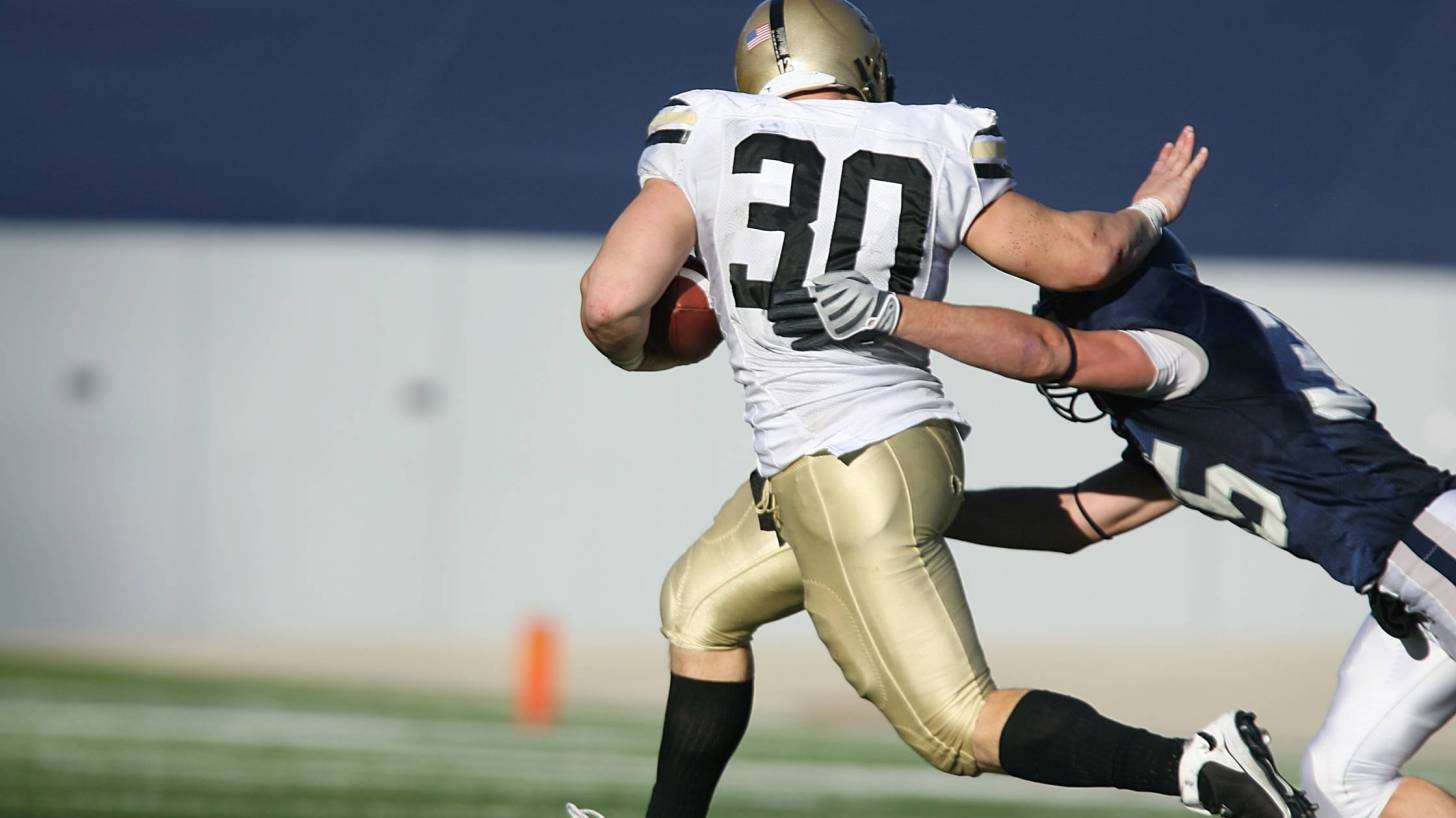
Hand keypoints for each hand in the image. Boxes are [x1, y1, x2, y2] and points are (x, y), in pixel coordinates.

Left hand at [768, 270, 900, 350]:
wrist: (881, 310)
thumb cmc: (865, 293)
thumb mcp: (847, 278)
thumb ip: (829, 280)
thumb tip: (815, 282)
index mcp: (825, 292)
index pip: (799, 295)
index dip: (785, 298)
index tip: (775, 300)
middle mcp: (823, 307)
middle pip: (797, 310)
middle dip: (782, 313)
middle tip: (770, 316)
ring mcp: (828, 323)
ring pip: (802, 325)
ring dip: (788, 328)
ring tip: (777, 329)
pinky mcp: (835, 336)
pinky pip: (816, 340)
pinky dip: (804, 343)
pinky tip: (794, 345)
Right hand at [1129, 125, 1208, 224]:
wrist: (1147, 213)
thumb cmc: (1140, 215)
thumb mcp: (1138, 209)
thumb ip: (1140, 209)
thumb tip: (1132, 218)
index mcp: (1152, 182)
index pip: (1160, 165)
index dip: (1165, 154)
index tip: (1169, 145)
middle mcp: (1163, 176)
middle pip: (1173, 156)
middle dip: (1180, 143)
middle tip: (1185, 131)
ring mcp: (1173, 178)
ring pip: (1182, 157)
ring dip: (1187, 144)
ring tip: (1190, 132)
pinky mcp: (1183, 183)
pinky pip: (1193, 168)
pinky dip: (1199, 159)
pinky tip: (1204, 150)